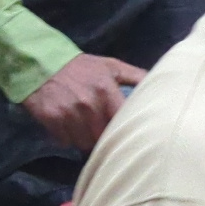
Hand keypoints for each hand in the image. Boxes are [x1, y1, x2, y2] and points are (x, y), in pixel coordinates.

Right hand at [22, 54, 144, 151]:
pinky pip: (66, 141)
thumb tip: (163, 85)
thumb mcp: (110, 66)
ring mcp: (69, 114)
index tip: (126, 134)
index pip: (123, 122)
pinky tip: (67, 125)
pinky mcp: (52, 120)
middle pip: (103, 138)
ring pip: (84, 143)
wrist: (40, 61)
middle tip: (100, 129)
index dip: (125, 130)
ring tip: (83, 127)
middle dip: (103, 136)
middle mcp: (89, 105)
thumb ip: (136, 76)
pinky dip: (67, 137)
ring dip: (85, 139)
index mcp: (106, 91)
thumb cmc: (81, 67)